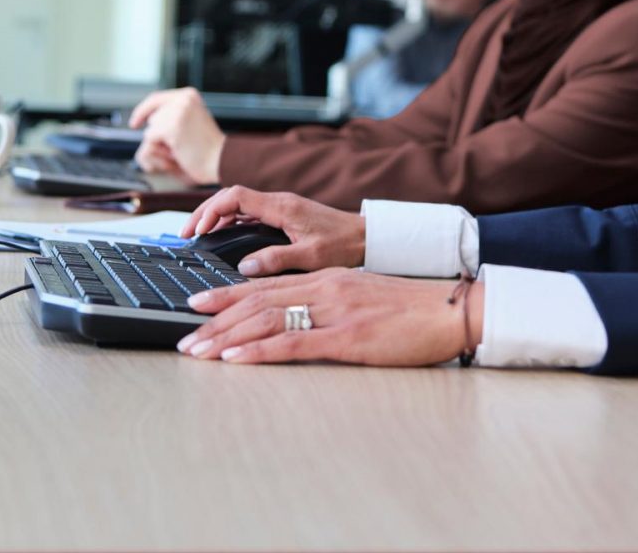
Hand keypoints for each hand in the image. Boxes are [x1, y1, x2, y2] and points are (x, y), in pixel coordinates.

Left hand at [130, 88, 225, 183]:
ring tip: (182, 147)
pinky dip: (161, 148)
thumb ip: (172, 114)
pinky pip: (151, 138)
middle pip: (153, 117)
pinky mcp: (170, 127)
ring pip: (151, 129)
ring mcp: (176, 112)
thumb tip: (147, 119)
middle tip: (181, 144)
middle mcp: (182, 99)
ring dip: (162, 143)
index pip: (156, 99)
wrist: (222, 159)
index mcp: (188, 95)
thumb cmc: (208, 147)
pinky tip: (177, 150)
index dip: (142, 111)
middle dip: (160, 134)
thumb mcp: (191, 121)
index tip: (134, 122)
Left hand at [177, 269, 482, 366]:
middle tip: (185, 335)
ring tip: (197, 350)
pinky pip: (294, 343)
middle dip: (216, 319)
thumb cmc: (412, 309)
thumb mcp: (363, 296)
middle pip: (257, 300)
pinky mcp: (348, 338)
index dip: (227, 295)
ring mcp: (335, 312)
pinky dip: (258, 351)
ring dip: (226, 337)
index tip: (198, 304)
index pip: (266, 285)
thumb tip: (302, 317)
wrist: (451, 309)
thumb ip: (331, 302)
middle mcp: (325, 288)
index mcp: (328, 278)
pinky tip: (235, 359)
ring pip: (266, 319)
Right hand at [181, 186, 365, 274]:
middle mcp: (278, 203)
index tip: (196, 229)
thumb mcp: (311, 257)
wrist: (367, 237)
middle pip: (230, 197)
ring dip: (216, 216)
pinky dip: (230, 222)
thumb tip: (245, 266)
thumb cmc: (344, 246)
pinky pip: (249, 214)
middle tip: (186, 234)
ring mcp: (280, 208)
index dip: (211, 210)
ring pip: (238, 205)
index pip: (235, 197)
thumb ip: (277, 260)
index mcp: (282, 207)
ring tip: (197, 235)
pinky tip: (222, 236)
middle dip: (205, 212)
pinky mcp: (284, 216)